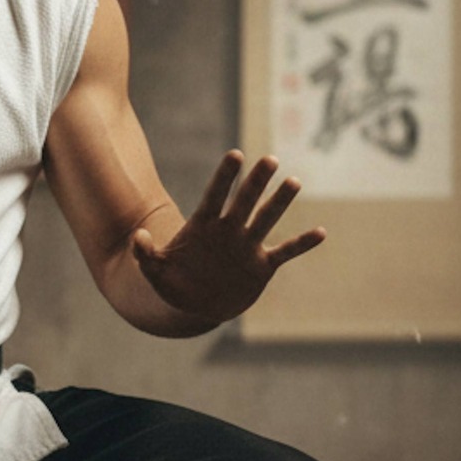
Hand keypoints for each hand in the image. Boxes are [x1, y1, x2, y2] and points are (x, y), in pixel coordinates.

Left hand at [131, 150, 324, 323]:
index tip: (235, 155)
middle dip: (256, 182)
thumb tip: (139, 235)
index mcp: (203, 225)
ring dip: (280, 202)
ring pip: (266, 219)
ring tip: (294, 182)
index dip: (224, 177)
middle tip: (269, 160)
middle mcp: (229, 230)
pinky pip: (285, 252)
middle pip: (244, 201)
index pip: (215, 195)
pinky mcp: (262, 265)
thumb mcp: (155, 272)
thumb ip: (146, 254)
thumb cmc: (174, 283)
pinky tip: (321, 233)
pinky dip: (301, 244)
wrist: (194, 305)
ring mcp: (247, 246)